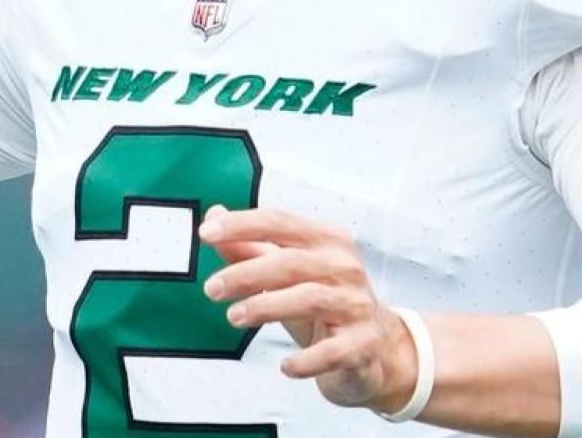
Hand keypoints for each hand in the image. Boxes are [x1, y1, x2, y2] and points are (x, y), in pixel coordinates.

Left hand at [200, 205, 419, 413]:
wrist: (375, 348)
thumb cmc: (323, 304)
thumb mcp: (285, 274)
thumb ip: (250, 247)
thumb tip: (214, 215)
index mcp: (326, 241)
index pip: (280, 222)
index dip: (241, 225)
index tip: (206, 233)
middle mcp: (345, 267)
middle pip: (291, 262)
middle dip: (246, 273)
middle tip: (212, 289)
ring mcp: (357, 305)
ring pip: (309, 299)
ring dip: (266, 307)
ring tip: (234, 317)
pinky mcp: (363, 344)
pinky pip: (332, 351)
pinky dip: (306, 360)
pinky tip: (285, 366)